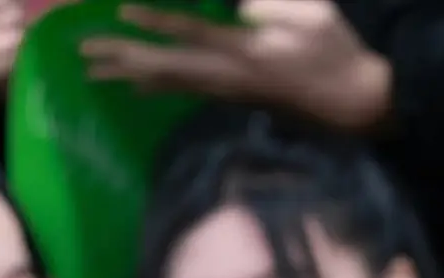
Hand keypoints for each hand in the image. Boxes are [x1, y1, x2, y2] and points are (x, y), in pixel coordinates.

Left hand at [80, 0, 392, 128]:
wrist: (359, 102)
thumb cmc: (338, 54)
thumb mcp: (311, 17)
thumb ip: (270, 11)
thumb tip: (237, 11)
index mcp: (247, 55)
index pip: (194, 37)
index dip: (158, 25)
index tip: (122, 12)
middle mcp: (231, 77)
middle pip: (169, 69)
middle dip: (125, 58)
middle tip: (84, 53)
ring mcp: (232, 91)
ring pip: (173, 83)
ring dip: (132, 75)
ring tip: (96, 71)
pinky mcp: (236, 96)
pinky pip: (187, 91)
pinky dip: (158, 86)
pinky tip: (136, 85)